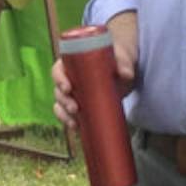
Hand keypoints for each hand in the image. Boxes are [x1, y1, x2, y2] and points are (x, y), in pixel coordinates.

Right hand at [53, 10, 137, 128]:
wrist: (122, 69)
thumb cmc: (117, 58)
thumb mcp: (121, 58)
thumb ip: (124, 64)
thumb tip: (127, 74)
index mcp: (72, 63)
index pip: (58, 70)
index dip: (59, 79)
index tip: (67, 88)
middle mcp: (69, 78)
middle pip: (58, 90)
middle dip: (63, 101)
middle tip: (74, 108)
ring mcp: (74, 93)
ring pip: (61, 104)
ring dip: (64, 114)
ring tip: (74, 123)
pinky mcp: (81, 104)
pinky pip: (68, 114)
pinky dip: (69, 121)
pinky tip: (75, 128)